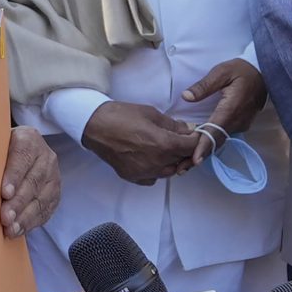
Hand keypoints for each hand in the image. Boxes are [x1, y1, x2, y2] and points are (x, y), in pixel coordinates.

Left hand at [0, 126, 60, 235]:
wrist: (16, 150)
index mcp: (27, 139)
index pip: (22, 156)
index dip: (14, 176)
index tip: (4, 193)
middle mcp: (45, 156)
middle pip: (33, 181)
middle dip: (18, 202)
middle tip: (5, 218)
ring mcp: (53, 175)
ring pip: (42, 198)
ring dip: (25, 216)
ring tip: (11, 229)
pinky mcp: (56, 192)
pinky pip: (46, 209)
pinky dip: (32, 222)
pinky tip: (19, 230)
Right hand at [80, 100, 199, 184]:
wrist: (94, 126)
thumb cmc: (121, 115)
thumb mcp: (151, 113)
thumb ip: (172, 125)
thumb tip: (187, 129)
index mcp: (164, 144)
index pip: (192, 147)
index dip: (198, 140)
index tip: (197, 135)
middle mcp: (157, 163)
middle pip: (183, 161)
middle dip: (186, 150)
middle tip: (183, 140)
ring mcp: (144, 172)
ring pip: (169, 172)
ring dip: (172, 162)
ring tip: (167, 149)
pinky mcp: (133, 177)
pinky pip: (153, 178)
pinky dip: (156, 170)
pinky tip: (151, 159)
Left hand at [181, 59, 266, 158]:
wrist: (264, 73)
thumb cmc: (241, 70)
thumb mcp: (221, 72)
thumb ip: (204, 85)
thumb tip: (186, 97)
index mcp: (231, 108)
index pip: (215, 131)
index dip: (204, 146)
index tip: (194, 160)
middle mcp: (237, 121)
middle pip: (216, 142)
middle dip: (199, 156)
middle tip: (180, 169)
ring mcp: (240, 124)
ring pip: (220, 141)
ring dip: (204, 152)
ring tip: (185, 164)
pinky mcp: (240, 124)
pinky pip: (224, 136)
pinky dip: (211, 144)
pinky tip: (198, 149)